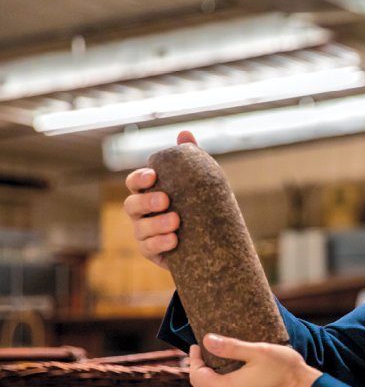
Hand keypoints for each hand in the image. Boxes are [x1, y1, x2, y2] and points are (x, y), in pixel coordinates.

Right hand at [122, 131, 196, 269]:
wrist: (210, 240)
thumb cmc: (196, 205)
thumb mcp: (196, 183)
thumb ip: (189, 159)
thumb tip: (184, 134)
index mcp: (148, 192)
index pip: (134, 182)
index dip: (140, 178)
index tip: (153, 175)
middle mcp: (141, 213)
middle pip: (132, 204)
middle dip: (147, 201)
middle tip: (166, 200)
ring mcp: (144, 233)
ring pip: (140, 229)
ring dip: (156, 224)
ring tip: (176, 221)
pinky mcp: (152, 252)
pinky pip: (148, 248)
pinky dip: (159, 244)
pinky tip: (174, 240)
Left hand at [189, 334, 322, 386]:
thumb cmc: (286, 370)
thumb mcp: (258, 351)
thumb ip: (230, 346)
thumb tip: (207, 340)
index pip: (196, 376)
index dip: (194, 359)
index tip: (197, 345)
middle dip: (200, 369)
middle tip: (204, 350)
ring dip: (211, 378)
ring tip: (218, 360)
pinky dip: (223, 386)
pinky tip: (233, 374)